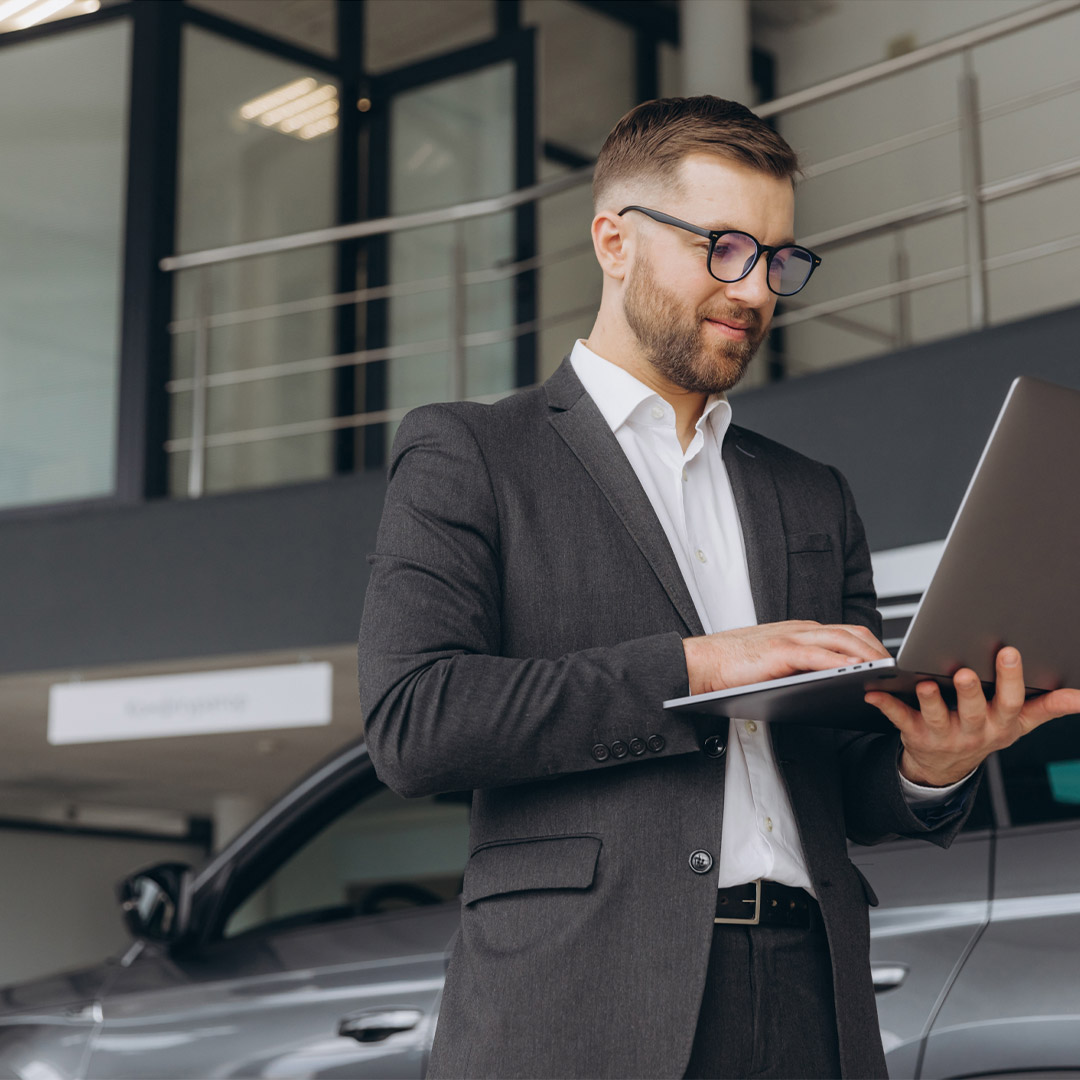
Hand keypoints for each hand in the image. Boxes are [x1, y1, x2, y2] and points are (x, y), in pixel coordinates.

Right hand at [683, 620, 889, 695]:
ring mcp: (791, 638)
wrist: (700, 662)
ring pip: (842, 642)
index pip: (846, 634)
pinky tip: (856, 676)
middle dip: (879, 651)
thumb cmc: (732, 666)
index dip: (872, 646)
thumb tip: (825, 684)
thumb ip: (799, 666)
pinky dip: (842, 664)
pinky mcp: (781, 652)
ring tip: (887, 674)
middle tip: (898, 671)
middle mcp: (800, 630)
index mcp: (799, 631)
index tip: (889, 664)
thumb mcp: (774, 662)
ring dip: (869, 658)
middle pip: (852, 634)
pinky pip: (820, 656)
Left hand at [865, 647, 1079, 786]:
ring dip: (930, 700)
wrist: (947, 766)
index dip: (1010, 678)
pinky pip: (899, 719)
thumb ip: (1050, 706)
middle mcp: (974, 731)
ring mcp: (943, 735)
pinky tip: (874, 692)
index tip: (1008, 651)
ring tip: (924, 683)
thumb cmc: (985, 732)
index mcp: (1001, 723)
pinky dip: (886, 705)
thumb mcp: (1020, 722)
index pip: (1010, 701)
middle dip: (970, 692)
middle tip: (965, 671)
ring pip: (936, 717)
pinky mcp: (914, 735)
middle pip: (974, 710)